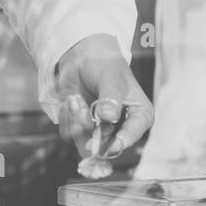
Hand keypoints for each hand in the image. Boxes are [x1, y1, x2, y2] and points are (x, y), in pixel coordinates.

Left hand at [52, 34, 152, 158]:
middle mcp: (120, 127)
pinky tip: (71, 100)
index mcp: (138, 116)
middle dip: (88, 127)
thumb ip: (110, 98)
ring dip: (75, 120)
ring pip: (84, 141)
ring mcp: (99, 129)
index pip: (131, 136)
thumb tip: (108, 116)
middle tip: (79, 104)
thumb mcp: (111, 78)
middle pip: (105, 146)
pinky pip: (69, 134)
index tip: (108, 143)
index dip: (120, 143)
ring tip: (75, 98)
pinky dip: (66, 117)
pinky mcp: (81, 128)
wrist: (84, 58)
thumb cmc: (106, 65)